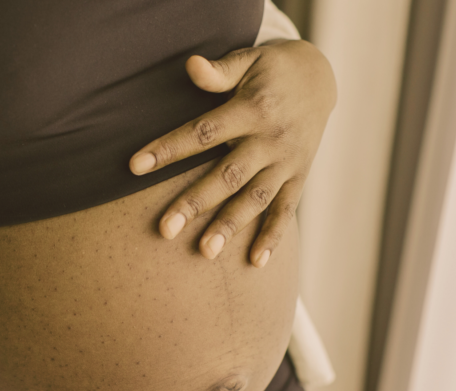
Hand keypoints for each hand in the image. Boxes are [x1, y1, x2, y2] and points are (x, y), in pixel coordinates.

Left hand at [129, 40, 335, 265]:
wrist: (320, 78)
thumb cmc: (271, 70)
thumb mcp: (248, 61)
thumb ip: (219, 71)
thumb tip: (190, 65)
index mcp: (252, 109)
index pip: (204, 133)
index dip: (169, 149)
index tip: (135, 166)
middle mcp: (270, 139)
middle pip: (227, 175)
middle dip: (195, 203)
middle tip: (164, 230)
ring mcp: (287, 162)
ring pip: (255, 198)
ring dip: (230, 226)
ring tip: (204, 252)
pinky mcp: (299, 177)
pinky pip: (286, 210)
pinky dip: (273, 237)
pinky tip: (255, 263)